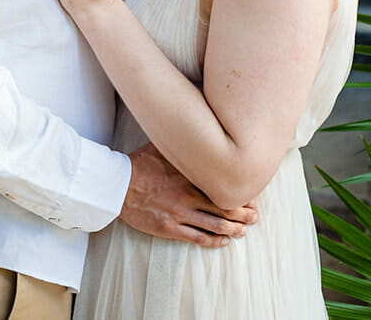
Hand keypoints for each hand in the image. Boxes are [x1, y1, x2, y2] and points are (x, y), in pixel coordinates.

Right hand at [119, 144, 257, 247]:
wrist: (116, 185)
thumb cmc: (139, 164)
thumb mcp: (164, 148)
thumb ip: (184, 145)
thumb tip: (199, 128)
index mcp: (190, 176)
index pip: (224, 187)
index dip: (241, 194)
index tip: (251, 196)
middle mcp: (189, 196)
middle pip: (225, 209)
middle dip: (244, 215)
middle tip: (254, 217)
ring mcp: (180, 214)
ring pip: (216, 226)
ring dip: (234, 230)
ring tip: (243, 231)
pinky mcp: (169, 228)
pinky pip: (197, 238)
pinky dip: (214, 241)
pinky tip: (223, 242)